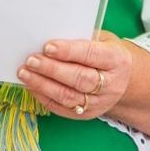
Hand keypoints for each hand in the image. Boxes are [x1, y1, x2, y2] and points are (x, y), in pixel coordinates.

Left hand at [17, 30, 131, 119]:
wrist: (124, 81)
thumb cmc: (105, 53)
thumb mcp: (101, 40)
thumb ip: (79, 38)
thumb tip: (47, 35)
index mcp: (116, 60)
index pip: (91, 55)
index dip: (69, 51)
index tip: (48, 47)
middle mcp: (111, 84)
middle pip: (80, 79)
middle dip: (52, 69)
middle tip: (31, 60)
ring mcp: (100, 102)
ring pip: (69, 96)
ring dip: (43, 85)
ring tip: (25, 73)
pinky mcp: (88, 114)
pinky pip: (63, 108)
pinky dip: (44, 97)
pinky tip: (31, 86)